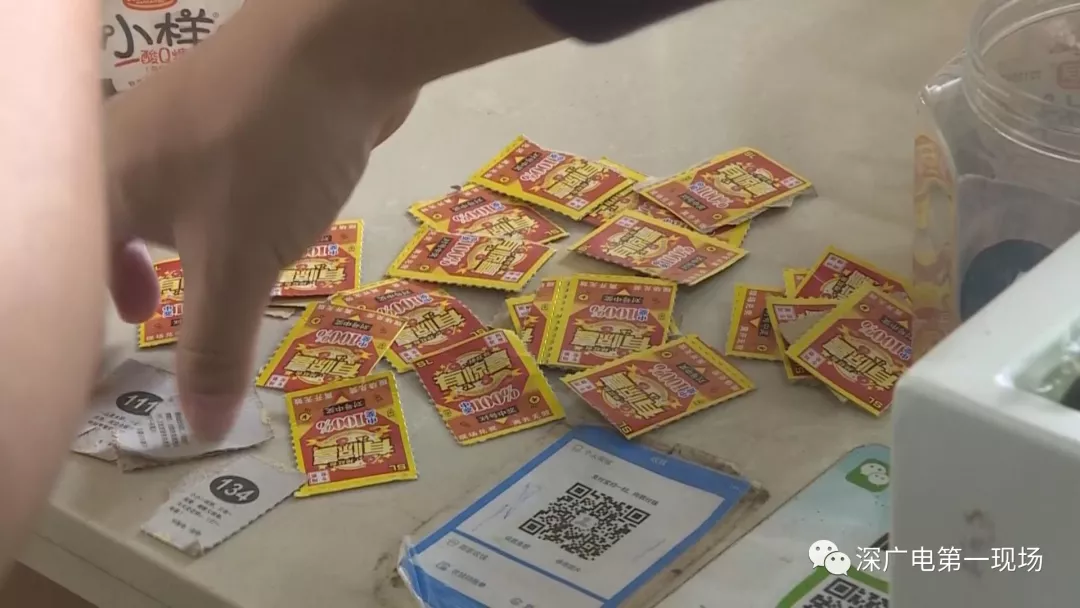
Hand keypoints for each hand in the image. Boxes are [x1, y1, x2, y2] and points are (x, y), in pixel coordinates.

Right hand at [106, 3, 417, 438]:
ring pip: (168, 190)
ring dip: (181, 238)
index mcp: (106, 179)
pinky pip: (216, 169)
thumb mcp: (238, 264)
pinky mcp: (242, 109)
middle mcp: (134, 142)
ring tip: (211, 276)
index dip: (85, 300)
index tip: (117, 334)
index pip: (70, 252)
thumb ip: (215, 347)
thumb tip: (200, 430)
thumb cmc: (267, 156)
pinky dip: (224, 207)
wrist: (340, 44)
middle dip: (129, 268)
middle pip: (111, 215)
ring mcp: (189, 117)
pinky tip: (265, 222)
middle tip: (151, 311)